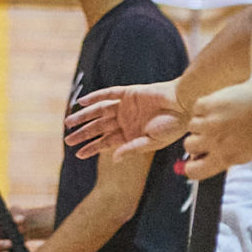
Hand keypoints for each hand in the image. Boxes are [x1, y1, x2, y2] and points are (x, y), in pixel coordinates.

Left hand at [66, 82, 182, 159]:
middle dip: (83, 134)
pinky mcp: (129, 92)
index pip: (106, 142)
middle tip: (67, 140)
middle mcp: (126, 121)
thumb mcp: (152, 142)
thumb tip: (115, 159)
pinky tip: (81, 102)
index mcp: (131, 135)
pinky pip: (108, 94)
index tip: (78, 154)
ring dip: (84, 117)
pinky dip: (94, 97)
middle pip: (99, 127)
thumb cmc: (173, 126)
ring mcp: (126, 106)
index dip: (92, 148)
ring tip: (68, 123)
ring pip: (99, 111)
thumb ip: (132, 148)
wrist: (184, 104)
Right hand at [179, 78, 251, 178]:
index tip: (192, 163)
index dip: (190, 168)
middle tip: (212, 134)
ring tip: (220, 118)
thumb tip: (194, 162)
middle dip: (197, 141)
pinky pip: (196, 109)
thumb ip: (220, 160)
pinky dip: (204, 107)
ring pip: (191, 126)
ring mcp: (210, 121)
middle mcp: (215, 141)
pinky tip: (221, 107)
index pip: (194, 171)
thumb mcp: (245, 152)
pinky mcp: (208, 103)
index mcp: (225, 157)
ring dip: (202, 122)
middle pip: (189, 146)